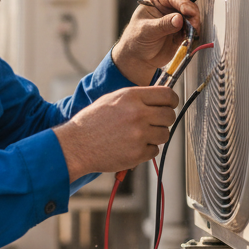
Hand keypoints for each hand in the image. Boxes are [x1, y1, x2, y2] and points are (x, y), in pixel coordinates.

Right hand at [53, 85, 178, 179]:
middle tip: (152, 123)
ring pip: (164, 134)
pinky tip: (130, 146)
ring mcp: (139, 135)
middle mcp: (138, 114)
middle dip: (164, 120)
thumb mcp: (112, 100)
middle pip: (169, 116)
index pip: (167, 95)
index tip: (169, 105)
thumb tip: (159, 99)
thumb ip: (136, 98)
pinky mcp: (138, 153)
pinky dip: (145, 150)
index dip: (172, 101)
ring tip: (137, 136)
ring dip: (155, 136)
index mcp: (131, 97)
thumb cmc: (92, 122)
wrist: (76, 145)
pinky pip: (154, 150)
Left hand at [111, 0, 202, 85]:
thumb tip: (178, 19)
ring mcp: (176, 18)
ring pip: (192, 17)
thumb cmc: (136, 40)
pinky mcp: (182, 30)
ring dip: (194, 25)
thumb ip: (163, 25)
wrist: (139, 58)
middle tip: (193, 25)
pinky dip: (192, 33)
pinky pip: (192, 29)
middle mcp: (168, 6)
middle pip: (186, 5)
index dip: (182, 3)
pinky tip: (187, 40)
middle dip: (191, 15)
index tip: (188, 12)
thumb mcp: (147, 31)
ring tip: (190, 34)